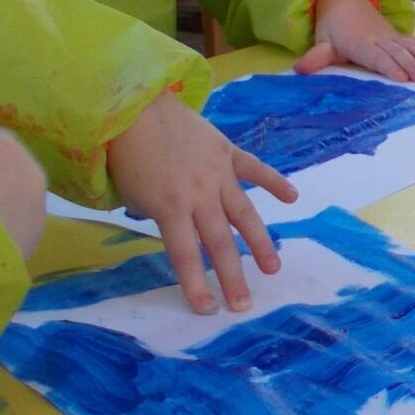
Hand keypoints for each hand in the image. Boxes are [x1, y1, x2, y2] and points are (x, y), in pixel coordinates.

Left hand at [106, 90, 298, 314]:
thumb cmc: (123, 153)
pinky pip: (253, 169)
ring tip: (272, 267)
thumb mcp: (130, 193)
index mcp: (169, 207)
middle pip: (219, 242)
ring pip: (243, 214)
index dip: (196, 284)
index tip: (207, 309)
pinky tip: (291, 198)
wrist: (132, 105)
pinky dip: (273, 182)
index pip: (185, 254)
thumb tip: (172, 227)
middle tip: (244, 305)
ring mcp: (217, 173)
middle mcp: (198, 194)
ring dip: (259, 242)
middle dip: (232, 276)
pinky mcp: (226, 152)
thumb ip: (153, 214)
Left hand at [296, 0, 414, 82]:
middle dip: (412, 65)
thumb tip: (298, 70)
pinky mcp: (400, 36)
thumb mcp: (322, 43)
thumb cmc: (333, 28)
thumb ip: (315, 58)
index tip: (402, 79)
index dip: (390, 67)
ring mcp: (392, 37)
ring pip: (412, 46)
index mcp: (361, 44)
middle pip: (398, 53)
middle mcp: (380, 39)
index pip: (377, 57)